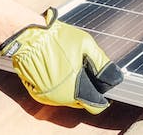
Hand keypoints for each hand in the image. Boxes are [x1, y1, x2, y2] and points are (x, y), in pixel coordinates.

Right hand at [0, 8, 122, 113]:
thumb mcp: (86, 44)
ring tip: (69, 65)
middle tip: (84, 68)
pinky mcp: (37, 93)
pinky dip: (59, 85)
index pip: (95, 105)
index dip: (101, 95)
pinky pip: (54, 93)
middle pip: (81, 101)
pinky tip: (58, 68)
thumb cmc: (56, 38)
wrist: (27, 36)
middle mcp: (61, 98)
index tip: (102, 86)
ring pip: (68, 97)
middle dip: (86, 87)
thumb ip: (101, 63)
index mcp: (75, 88)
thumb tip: (114, 76)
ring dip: (73, 86)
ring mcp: (48, 96)